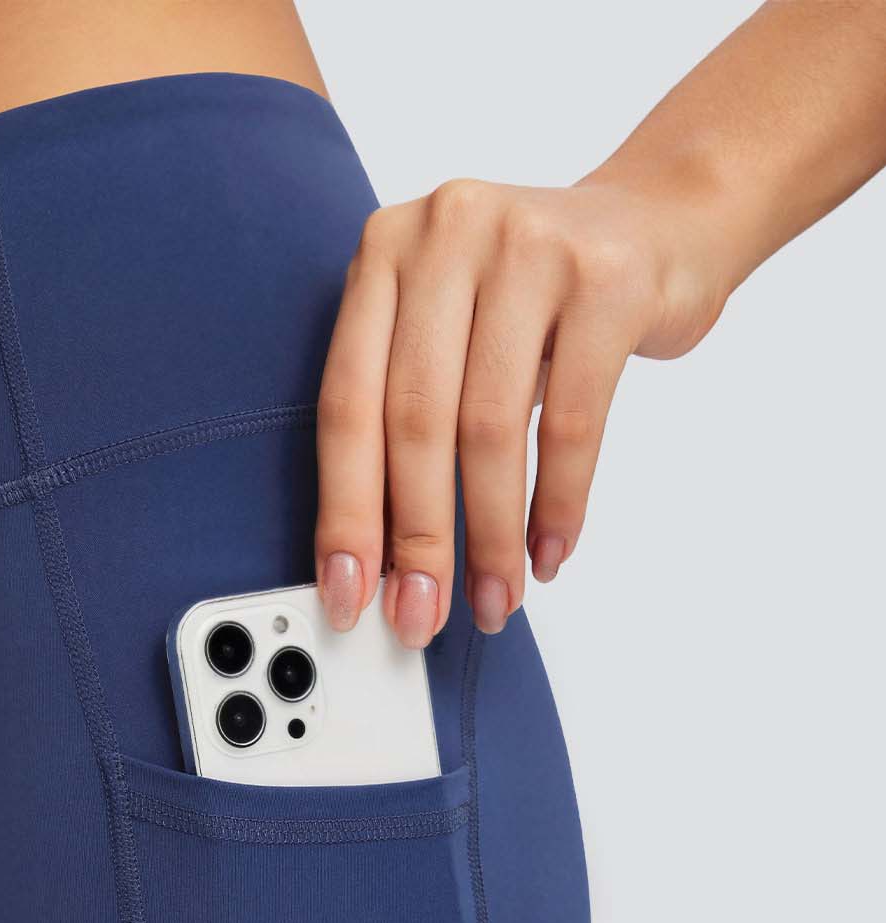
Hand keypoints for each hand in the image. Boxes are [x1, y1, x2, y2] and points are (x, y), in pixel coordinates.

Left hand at [314, 176, 727, 643]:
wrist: (660, 223)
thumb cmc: (539, 302)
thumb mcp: (455, 330)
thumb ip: (409, 414)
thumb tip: (384, 559)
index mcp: (386, 253)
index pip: (347, 402)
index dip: (345, 511)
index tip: (348, 593)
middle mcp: (446, 234)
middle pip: (414, 420)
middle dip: (418, 539)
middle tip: (420, 616)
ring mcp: (528, 248)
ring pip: (491, 429)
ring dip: (491, 537)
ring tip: (496, 599)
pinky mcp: (606, 280)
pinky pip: (573, 422)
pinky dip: (558, 503)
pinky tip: (550, 553)